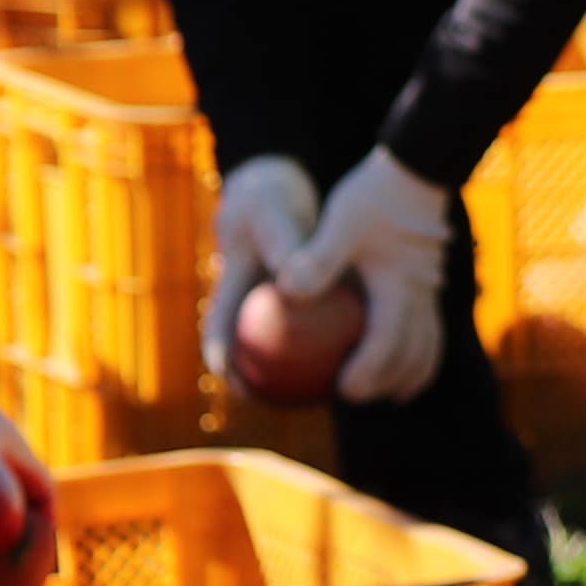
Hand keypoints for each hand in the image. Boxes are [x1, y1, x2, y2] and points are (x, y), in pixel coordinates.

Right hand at [205, 157, 322, 389]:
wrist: (279, 183)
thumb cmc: (270, 196)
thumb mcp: (272, 213)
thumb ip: (283, 243)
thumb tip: (293, 283)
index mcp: (232, 286)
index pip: (219, 328)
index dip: (221, 357)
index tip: (230, 381)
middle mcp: (249, 303)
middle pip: (247, 349)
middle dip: (256, 382)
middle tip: (283, 402)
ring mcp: (270, 305)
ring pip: (281, 347)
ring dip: (298, 372)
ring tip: (333, 393)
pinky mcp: (296, 303)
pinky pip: (313, 331)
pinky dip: (332, 344)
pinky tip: (367, 357)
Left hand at [280, 153, 465, 404]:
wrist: (419, 167)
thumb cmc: (373, 194)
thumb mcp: (339, 222)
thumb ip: (317, 258)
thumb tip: (287, 290)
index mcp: (400, 288)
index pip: (388, 343)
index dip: (368, 372)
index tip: (342, 390)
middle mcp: (421, 296)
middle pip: (413, 355)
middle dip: (387, 382)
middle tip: (353, 397)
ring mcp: (431, 291)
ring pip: (429, 346)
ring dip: (410, 373)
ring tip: (389, 393)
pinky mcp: (431, 282)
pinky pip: (432, 329)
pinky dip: (420, 352)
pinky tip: (401, 357)